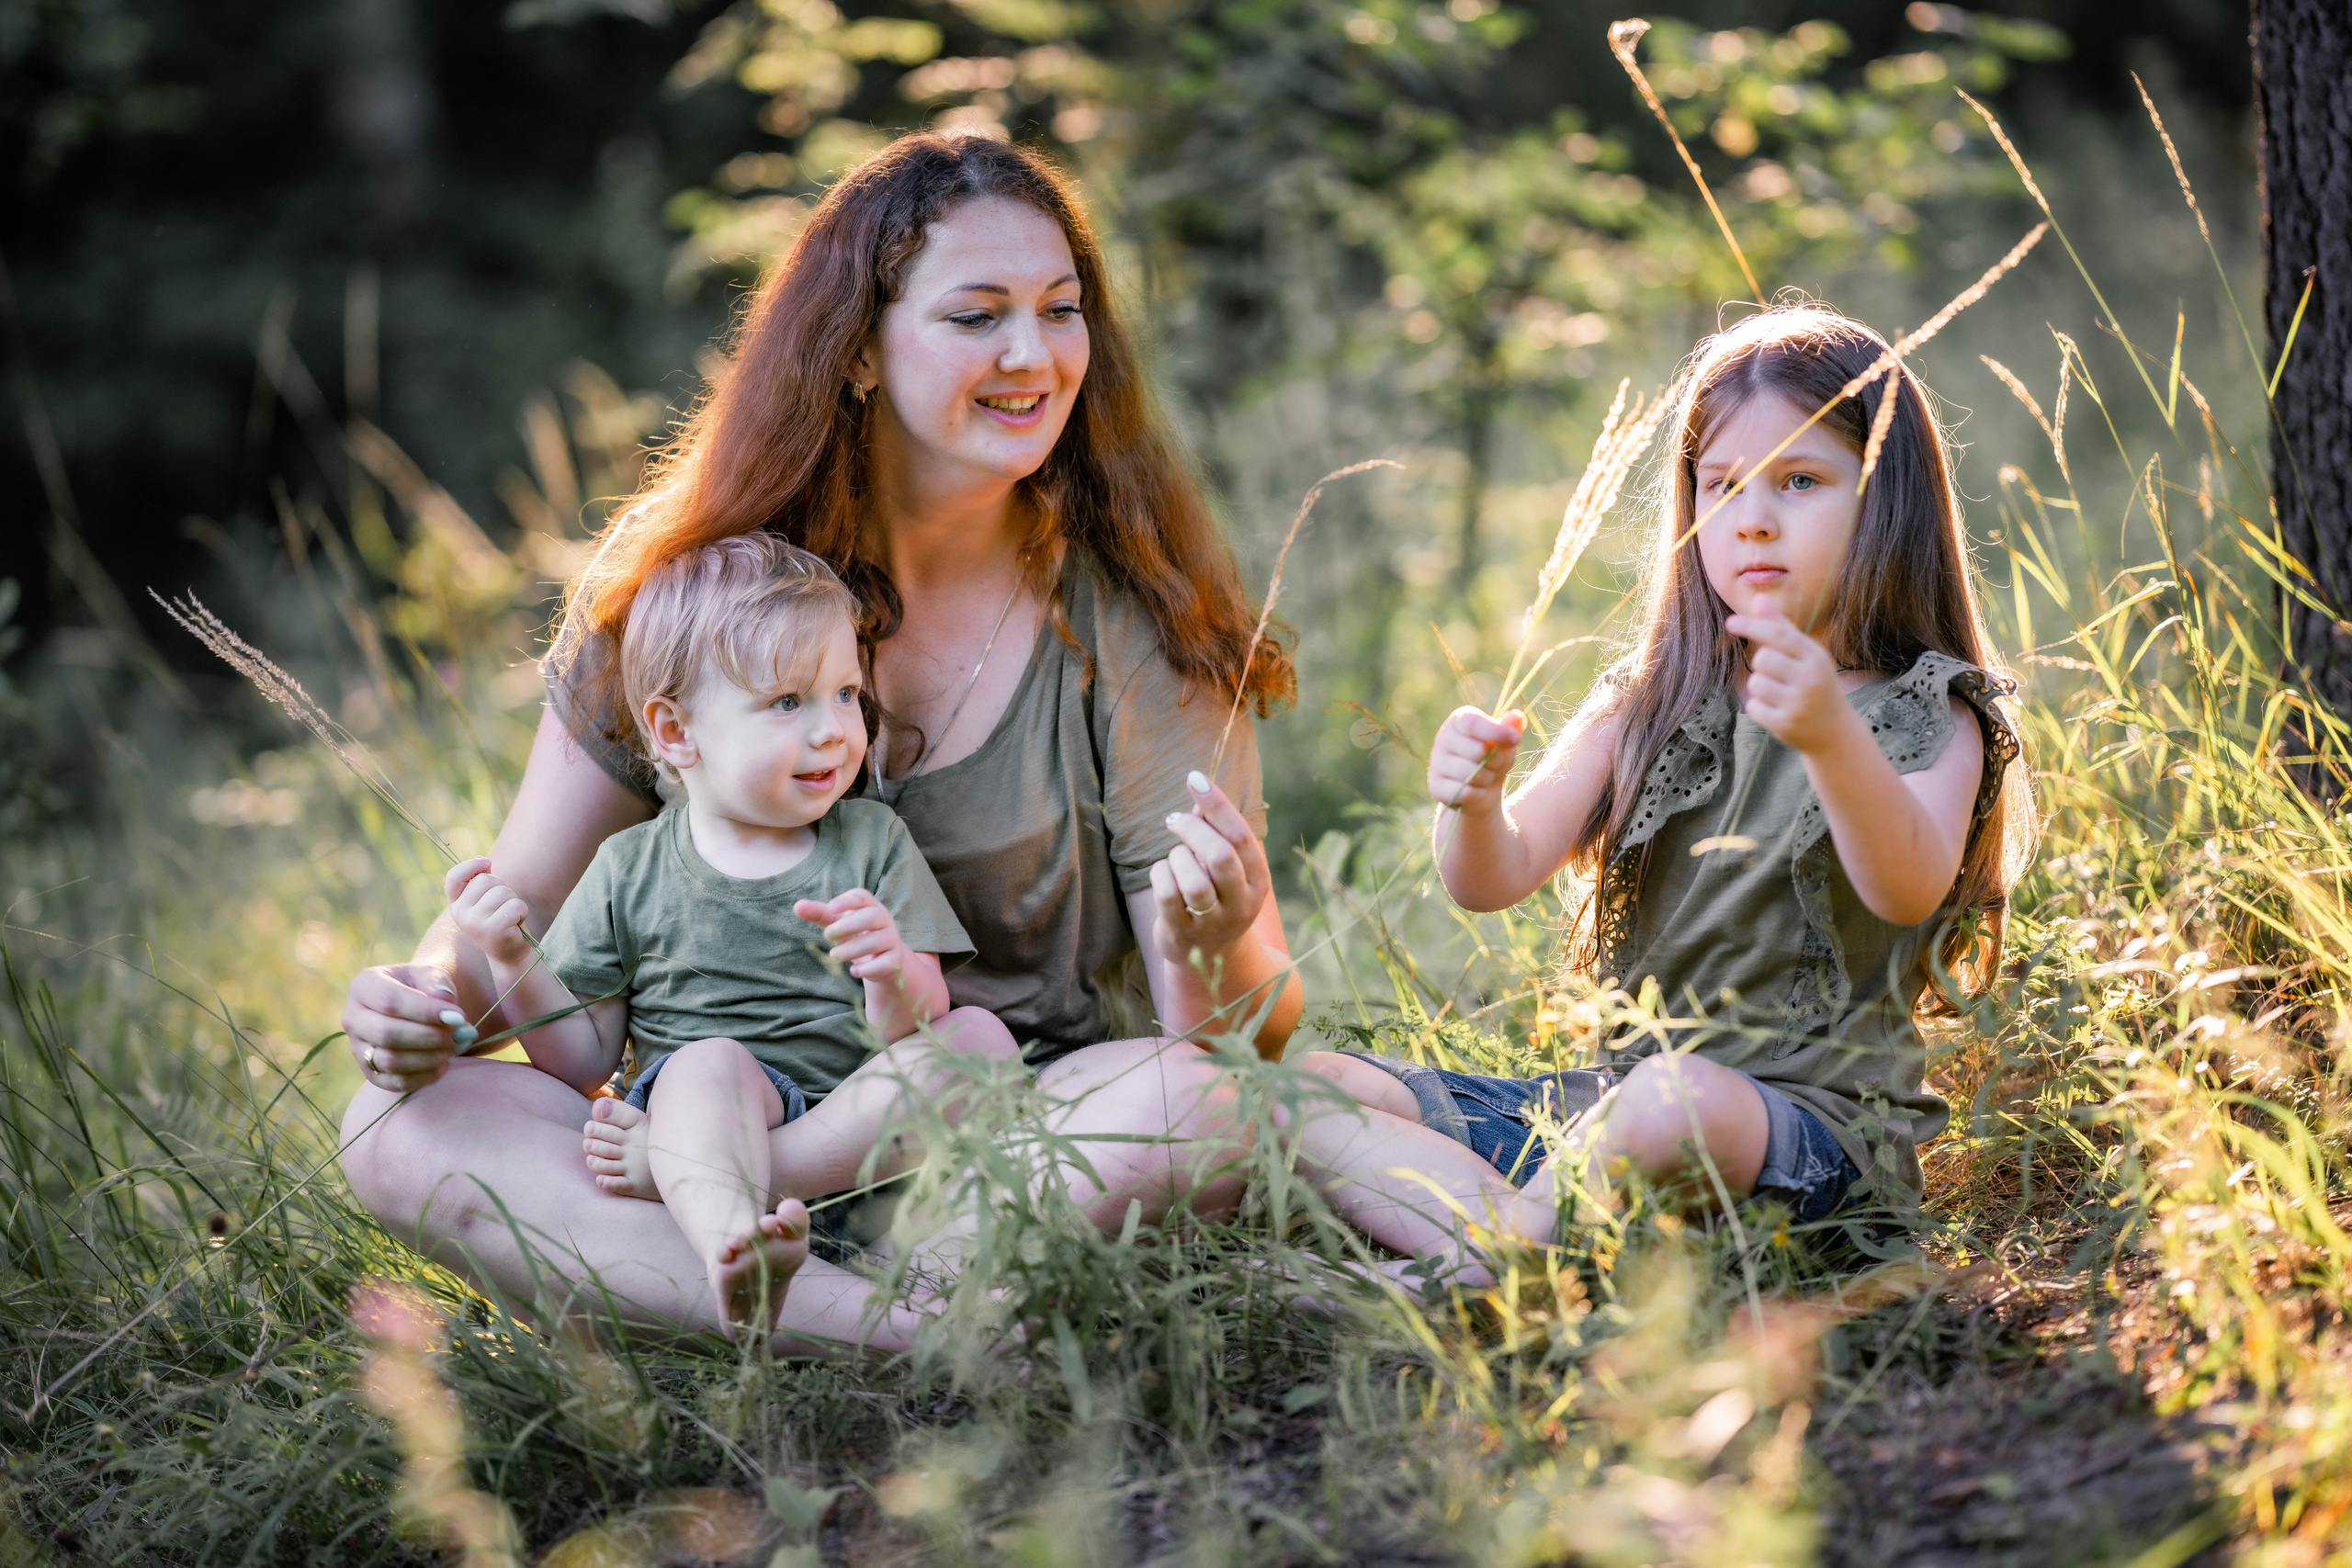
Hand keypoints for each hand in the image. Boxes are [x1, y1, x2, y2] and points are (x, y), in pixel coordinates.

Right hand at [343, 962, 467, 1092]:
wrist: (419, 1006)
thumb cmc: (424, 987)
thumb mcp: (431, 974)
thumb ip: (437, 981)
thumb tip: (443, 998)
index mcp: (363, 987)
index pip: (389, 1001)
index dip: (425, 1011)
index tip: (458, 1016)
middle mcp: (353, 1019)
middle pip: (386, 1034)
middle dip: (429, 1036)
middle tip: (460, 1033)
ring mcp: (359, 1049)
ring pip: (390, 1061)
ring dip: (429, 1057)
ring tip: (456, 1046)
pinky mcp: (372, 1073)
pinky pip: (397, 1082)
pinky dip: (426, 1075)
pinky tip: (445, 1061)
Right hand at [444, 857, 534, 966]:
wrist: (509, 954)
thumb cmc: (499, 919)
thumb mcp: (485, 899)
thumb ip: (481, 880)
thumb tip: (483, 860)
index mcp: (456, 904)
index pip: (454, 877)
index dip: (470, 866)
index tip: (487, 862)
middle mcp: (460, 913)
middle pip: (485, 880)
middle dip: (502, 888)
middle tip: (503, 907)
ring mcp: (474, 923)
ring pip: (502, 892)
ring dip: (514, 900)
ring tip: (510, 916)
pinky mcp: (493, 930)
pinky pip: (515, 905)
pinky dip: (522, 911)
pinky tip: (516, 923)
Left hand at [794, 889, 910, 983]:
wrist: (881, 959)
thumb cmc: (855, 934)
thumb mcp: (837, 923)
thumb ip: (819, 914)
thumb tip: (797, 906)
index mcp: (870, 906)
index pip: (862, 897)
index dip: (847, 901)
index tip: (830, 907)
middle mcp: (884, 920)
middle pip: (871, 917)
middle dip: (847, 926)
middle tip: (826, 935)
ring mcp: (891, 940)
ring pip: (876, 941)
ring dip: (852, 949)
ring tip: (834, 955)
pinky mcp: (894, 961)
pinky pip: (885, 963)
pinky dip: (868, 969)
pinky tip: (853, 971)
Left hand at [1148, 771, 1269, 964]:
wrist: (1210, 957)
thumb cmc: (1216, 896)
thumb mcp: (1225, 867)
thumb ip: (1216, 832)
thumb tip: (1201, 793)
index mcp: (1257, 881)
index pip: (1241, 837)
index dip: (1218, 805)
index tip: (1195, 779)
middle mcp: (1241, 904)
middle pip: (1220, 856)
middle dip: (1192, 829)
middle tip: (1175, 820)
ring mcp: (1213, 923)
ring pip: (1194, 880)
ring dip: (1177, 857)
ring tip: (1174, 857)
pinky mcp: (1184, 935)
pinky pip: (1168, 895)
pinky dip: (1160, 875)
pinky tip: (1162, 873)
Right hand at [1428, 706, 1526, 812]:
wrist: (1481, 789)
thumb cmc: (1493, 759)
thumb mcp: (1506, 742)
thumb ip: (1510, 728)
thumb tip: (1517, 717)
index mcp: (1459, 721)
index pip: (1472, 723)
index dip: (1495, 731)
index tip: (1516, 739)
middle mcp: (1443, 738)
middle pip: (1476, 750)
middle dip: (1495, 761)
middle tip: (1495, 763)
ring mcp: (1436, 763)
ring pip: (1470, 773)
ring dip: (1487, 779)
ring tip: (1486, 777)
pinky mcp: (1436, 786)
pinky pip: (1464, 792)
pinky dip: (1477, 794)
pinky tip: (1476, 790)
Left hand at [1726, 612, 1852, 753]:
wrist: (1835, 732)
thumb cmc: (1815, 684)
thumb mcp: (1806, 654)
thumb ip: (1781, 628)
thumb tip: (1758, 599)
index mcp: (1816, 657)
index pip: (1778, 635)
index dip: (1752, 626)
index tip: (1730, 622)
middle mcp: (1809, 679)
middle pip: (1762, 659)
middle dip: (1762, 664)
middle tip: (1778, 674)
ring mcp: (1798, 704)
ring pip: (1755, 683)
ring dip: (1761, 687)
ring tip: (1781, 694)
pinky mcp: (1785, 725)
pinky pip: (1753, 707)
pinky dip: (1759, 707)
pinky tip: (1779, 710)